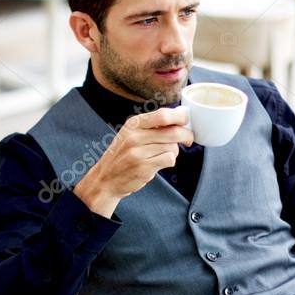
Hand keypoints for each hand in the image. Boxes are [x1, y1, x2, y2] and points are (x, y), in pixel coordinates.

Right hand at [74, 106, 193, 216]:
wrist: (106, 178)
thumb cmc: (123, 155)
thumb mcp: (131, 134)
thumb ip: (152, 126)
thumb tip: (181, 117)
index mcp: (134, 124)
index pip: (163, 115)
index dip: (180, 117)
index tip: (186, 120)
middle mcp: (135, 136)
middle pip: (173, 132)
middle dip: (186, 135)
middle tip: (189, 139)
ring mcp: (138, 152)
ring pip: (173, 147)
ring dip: (174, 151)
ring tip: (163, 154)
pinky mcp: (144, 167)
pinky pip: (169, 160)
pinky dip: (169, 161)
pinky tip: (159, 163)